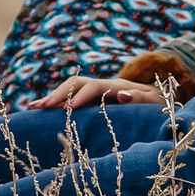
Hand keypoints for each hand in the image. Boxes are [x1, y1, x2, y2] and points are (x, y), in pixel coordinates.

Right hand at [30, 75, 166, 109]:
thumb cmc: (159, 104)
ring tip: (33, 108)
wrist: (161, 99)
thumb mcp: (154, 103)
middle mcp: (104, 86)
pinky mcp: (93, 101)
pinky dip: (56, 103)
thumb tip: (122, 94)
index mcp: (118, 86)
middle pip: (77, 84)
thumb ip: (139, 99)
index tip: (68, 108)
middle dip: (58, 94)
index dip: (81, 96)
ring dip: (53, 97)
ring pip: (71, 89)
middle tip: (41, 107)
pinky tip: (40, 111)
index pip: (95, 87)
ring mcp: (97, 93)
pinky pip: (72, 99)